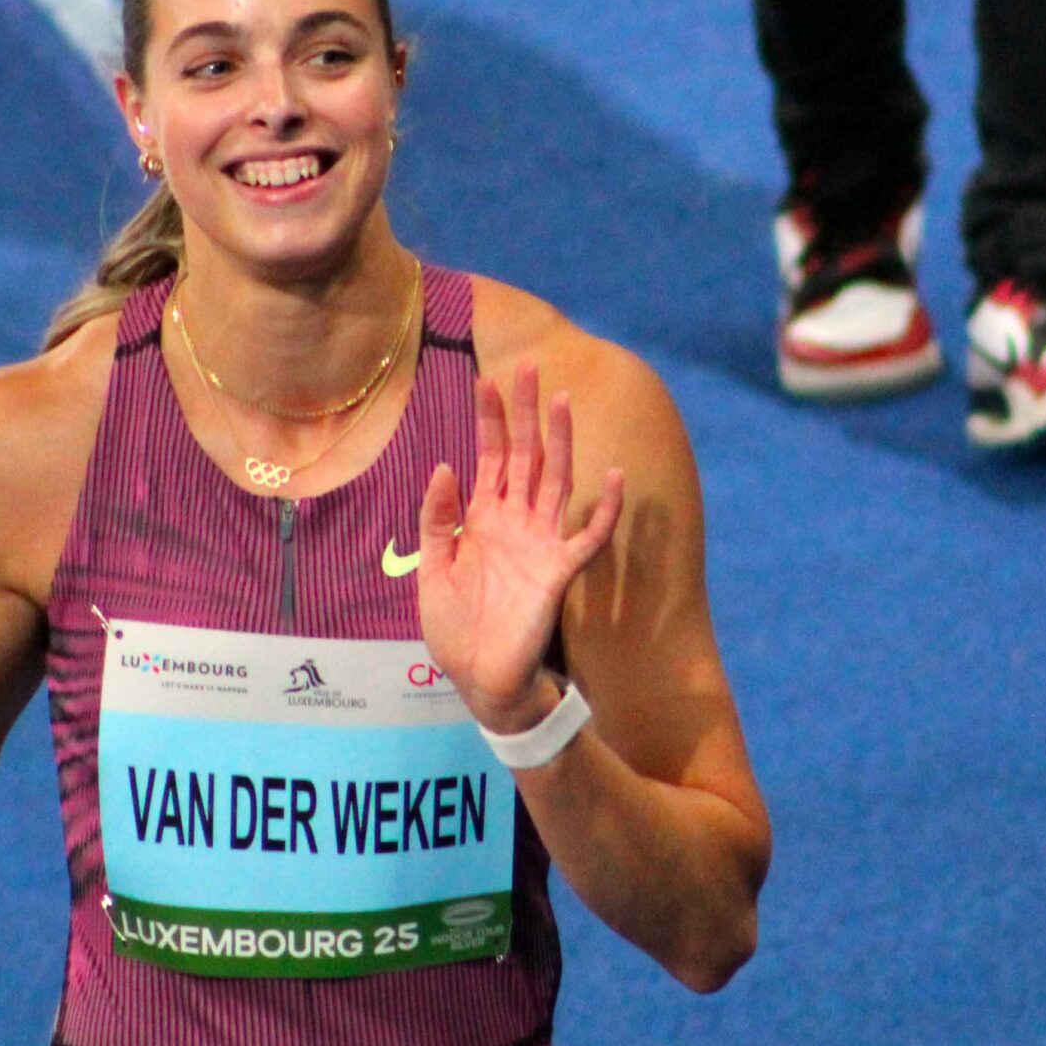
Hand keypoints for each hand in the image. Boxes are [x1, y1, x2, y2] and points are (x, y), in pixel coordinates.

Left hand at [415, 361, 622, 732]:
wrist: (478, 678)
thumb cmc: (455, 629)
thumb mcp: (431, 570)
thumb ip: (436, 520)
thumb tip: (444, 466)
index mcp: (482, 521)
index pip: (489, 458)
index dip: (489, 421)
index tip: (487, 380)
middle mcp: (515, 523)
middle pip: (525, 456)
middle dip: (525, 413)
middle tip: (529, 366)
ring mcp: (541, 544)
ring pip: (555, 481)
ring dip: (560, 442)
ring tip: (561, 401)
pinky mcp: (559, 572)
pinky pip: (588, 536)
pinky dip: (603, 509)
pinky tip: (613, 478)